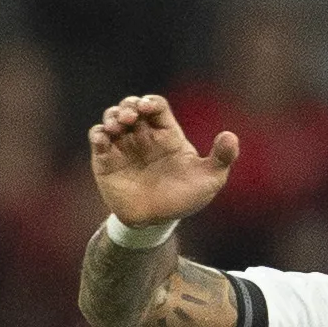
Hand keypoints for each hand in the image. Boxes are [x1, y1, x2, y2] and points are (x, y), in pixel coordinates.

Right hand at [88, 95, 236, 228]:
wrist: (157, 224)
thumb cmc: (184, 198)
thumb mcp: (209, 180)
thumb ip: (221, 158)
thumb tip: (231, 136)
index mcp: (166, 134)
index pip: (156, 106)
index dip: (150, 102)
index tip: (148, 108)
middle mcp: (143, 136)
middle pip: (131, 106)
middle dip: (129, 105)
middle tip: (131, 116)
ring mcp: (123, 146)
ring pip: (112, 118)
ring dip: (112, 116)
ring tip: (118, 126)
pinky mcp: (105, 160)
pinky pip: (97, 138)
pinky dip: (98, 134)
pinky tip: (105, 138)